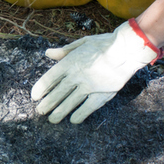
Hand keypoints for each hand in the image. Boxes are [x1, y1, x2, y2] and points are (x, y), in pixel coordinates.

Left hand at [31, 19, 161, 123]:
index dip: (40, 89)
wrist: (128, 50)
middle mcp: (77, 75)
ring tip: (52, 119)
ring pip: (69, 103)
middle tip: (40, 111)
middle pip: (57, 94)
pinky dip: (78, 115)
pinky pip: (87, 108)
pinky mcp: (101, 94)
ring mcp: (89, 86)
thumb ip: (64, 51)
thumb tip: (47, 53)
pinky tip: (73, 120)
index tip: (34, 97)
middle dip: (47, 104)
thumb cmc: (105, 44)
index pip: (49, 78)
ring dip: (59, 113)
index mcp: (70, 62)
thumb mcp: (82, 43)